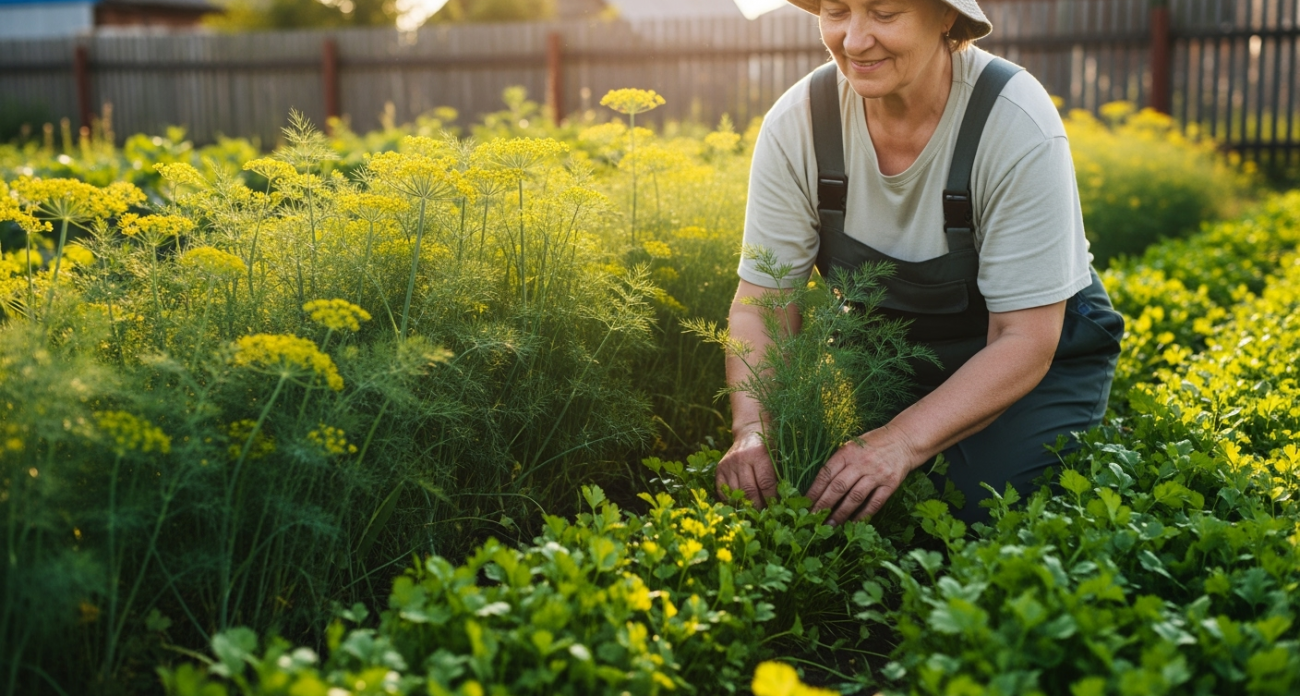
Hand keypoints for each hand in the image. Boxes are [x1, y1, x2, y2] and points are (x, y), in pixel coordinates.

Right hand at [716, 430, 777, 508]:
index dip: (772, 499)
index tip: (778, 507)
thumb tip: (783, 500)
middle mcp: (741, 458)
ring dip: (746, 505)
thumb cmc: (769, 446)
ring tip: (755, 511)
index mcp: (758, 454)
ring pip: (736, 493)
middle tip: (766, 514)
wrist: (750, 432)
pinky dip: (732, 500)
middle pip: (749, 491)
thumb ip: (779, 475)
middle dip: (759, 506)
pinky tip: (742, 504)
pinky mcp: (719, 469)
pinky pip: (723, 491)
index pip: (766, 484)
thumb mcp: (778, 455)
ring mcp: (728, 464)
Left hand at [805, 427, 920, 524]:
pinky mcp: (891, 484)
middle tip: (813, 519)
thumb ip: (838, 463)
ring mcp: (877, 473)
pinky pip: (875, 503)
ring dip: (841, 514)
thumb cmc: (872, 444)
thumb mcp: (852, 446)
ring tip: (831, 526)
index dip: (814, 490)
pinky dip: (863, 515)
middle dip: (824, 505)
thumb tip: (819, 487)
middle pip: (838, 487)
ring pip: (855, 497)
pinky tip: (853, 523)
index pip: (826, 474)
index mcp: (848, 451)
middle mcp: (862, 462)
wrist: (903, 440)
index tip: (805, 504)